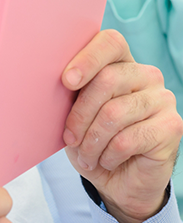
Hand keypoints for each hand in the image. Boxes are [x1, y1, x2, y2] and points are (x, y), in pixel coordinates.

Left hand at [62, 30, 182, 222]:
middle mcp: (146, 74)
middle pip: (107, 79)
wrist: (118, 180)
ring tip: (85, 155)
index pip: (110, 42)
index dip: (88, 58)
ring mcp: (162, 98)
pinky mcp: (172, 126)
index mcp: (120, 62)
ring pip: (114, 113)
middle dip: (80, 114)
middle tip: (70, 138)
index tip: (67, 81)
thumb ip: (70, 90)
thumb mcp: (73, 112)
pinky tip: (106, 160)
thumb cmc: (91, 138)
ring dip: (91, 141)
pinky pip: (128, 139)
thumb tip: (52, 76)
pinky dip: (108, 155)